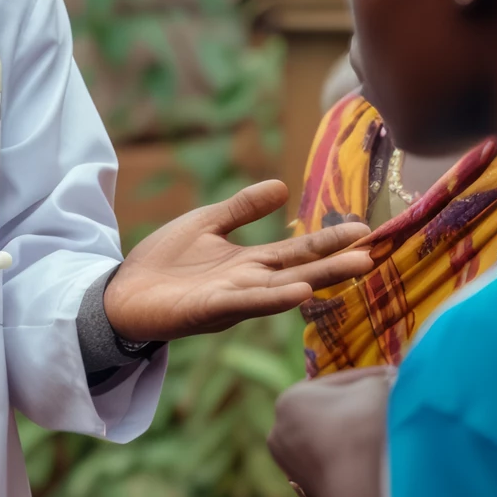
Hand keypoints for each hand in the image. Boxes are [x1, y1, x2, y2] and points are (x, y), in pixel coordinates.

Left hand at [104, 180, 371, 340]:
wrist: (121, 293)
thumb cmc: (164, 262)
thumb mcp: (205, 224)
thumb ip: (241, 209)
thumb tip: (281, 186)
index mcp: (250, 263)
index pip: (298, 250)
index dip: (330, 240)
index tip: (365, 230)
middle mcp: (248, 283)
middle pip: (300, 270)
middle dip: (336, 263)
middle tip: (375, 254)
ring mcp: (230, 299)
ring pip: (281, 289)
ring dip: (316, 280)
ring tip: (352, 269)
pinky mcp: (206, 310)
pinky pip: (244, 303)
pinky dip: (271, 298)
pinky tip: (298, 292)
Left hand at [267, 365, 394, 496]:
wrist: (354, 487)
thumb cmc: (361, 428)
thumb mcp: (373, 389)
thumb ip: (378, 380)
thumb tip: (386, 380)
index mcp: (290, 398)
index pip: (338, 382)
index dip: (370, 378)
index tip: (393, 378)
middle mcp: (280, 429)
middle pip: (329, 411)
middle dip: (357, 407)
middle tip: (387, 405)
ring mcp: (288, 461)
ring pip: (329, 438)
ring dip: (351, 434)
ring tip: (380, 433)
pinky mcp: (305, 487)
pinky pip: (331, 463)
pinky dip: (347, 458)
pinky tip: (367, 459)